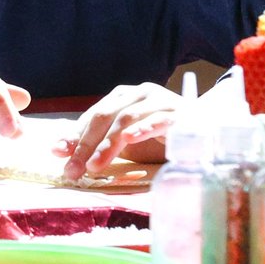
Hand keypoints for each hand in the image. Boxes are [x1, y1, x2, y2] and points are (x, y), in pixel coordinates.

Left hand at [58, 82, 180, 180]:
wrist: (207, 129)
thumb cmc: (161, 134)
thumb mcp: (125, 139)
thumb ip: (96, 141)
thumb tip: (57, 149)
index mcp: (124, 96)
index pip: (93, 114)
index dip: (74, 134)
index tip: (57, 153)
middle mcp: (140, 94)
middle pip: (106, 116)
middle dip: (86, 144)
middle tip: (73, 169)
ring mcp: (160, 102)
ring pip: (127, 119)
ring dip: (108, 144)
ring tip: (94, 165)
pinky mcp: (179, 115)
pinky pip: (158, 120)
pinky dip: (143, 129)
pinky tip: (130, 139)